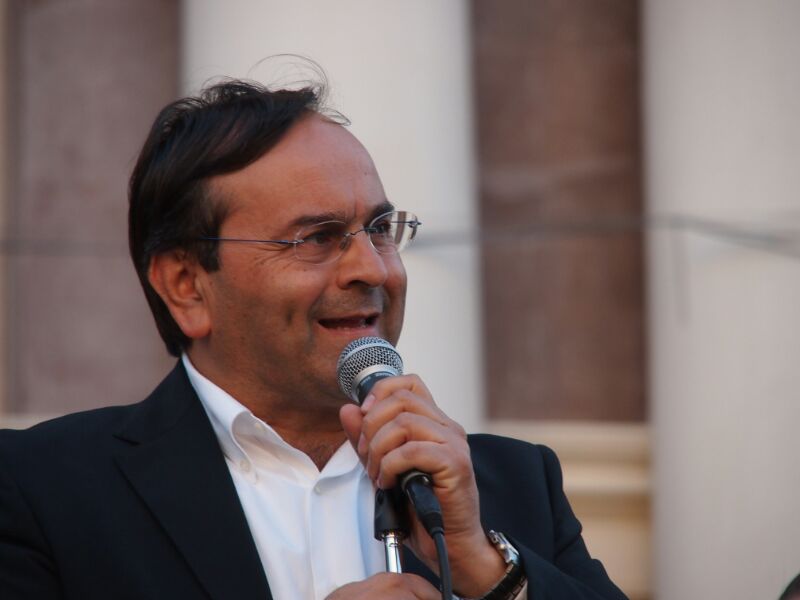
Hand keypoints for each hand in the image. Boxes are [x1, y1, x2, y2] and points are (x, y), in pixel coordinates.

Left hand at [339, 375, 505, 597]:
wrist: (450, 545)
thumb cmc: (421, 510)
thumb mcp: (384, 468)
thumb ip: (367, 439)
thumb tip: (348, 409)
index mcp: (433, 422)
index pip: (409, 382)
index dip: (380, 391)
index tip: (363, 416)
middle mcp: (447, 426)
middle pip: (401, 399)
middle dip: (371, 426)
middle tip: (366, 457)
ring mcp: (454, 442)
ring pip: (403, 423)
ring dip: (379, 449)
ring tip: (377, 474)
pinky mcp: (455, 463)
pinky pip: (412, 450)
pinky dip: (390, 465)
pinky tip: (388, 483)